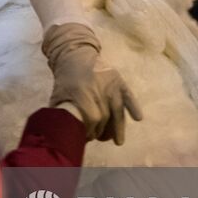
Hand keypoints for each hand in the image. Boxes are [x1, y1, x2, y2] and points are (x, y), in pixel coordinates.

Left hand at [42, 23, 142, 144]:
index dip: (90, 130)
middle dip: (102, 131)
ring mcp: (110, 85)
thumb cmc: (66, 79)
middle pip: (105, 116)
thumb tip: (64, 134)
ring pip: (117, 110)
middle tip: (99, 139)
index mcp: (81, 93)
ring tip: (118, 142)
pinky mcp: (118, 81)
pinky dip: (134, 107)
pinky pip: (128, 96)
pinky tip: (138, 118)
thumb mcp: (59, 95)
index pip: (92, 118)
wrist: (76, 55)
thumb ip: (62, 113)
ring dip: (119, 127)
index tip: (87, 138)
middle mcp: (98, 89)